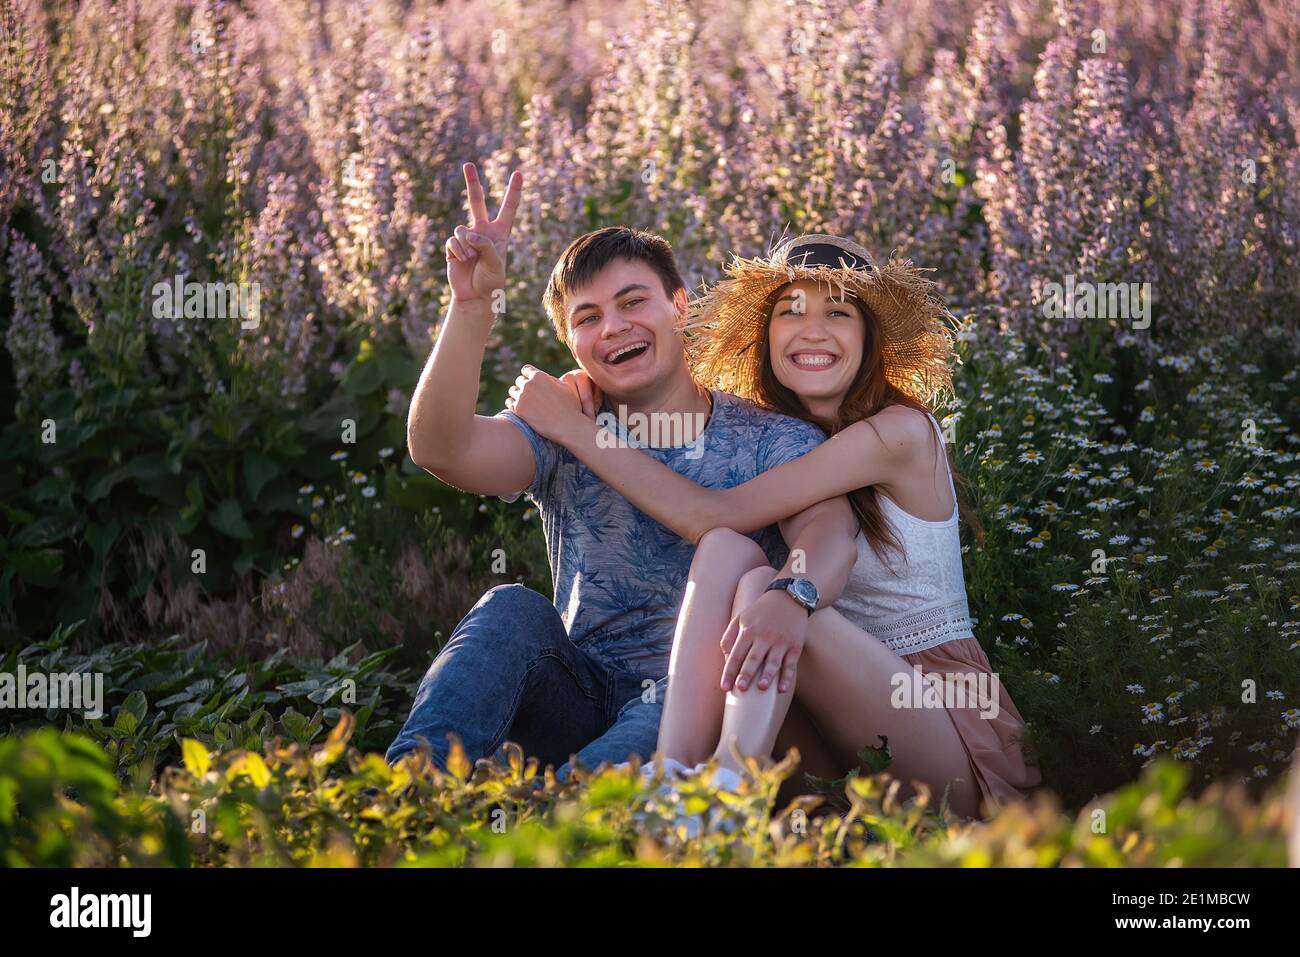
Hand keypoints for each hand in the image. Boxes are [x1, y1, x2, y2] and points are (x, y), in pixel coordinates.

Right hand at [445, 162, 521, 303]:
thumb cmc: (491, 282)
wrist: (474, 296)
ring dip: (466, 246)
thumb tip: (470, 234)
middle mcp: (483, 231)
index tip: (518, 173)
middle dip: (472, 182)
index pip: (508, 208)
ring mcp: (467, 237)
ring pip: (461, 229)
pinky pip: (452, 241)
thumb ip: (486, 246)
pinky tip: (461, 261)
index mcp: (500, 233)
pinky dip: (457, 251)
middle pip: (476, 201)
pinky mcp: (453, 246)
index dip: (513, 191)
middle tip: (468, 164)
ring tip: (471, 260)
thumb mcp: (496, 265)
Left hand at [505, 365, 594, 442]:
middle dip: (524, 386)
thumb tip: (543, 377)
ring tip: (526, 402)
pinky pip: (509, 402)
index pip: (526, 370)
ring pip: (512, 391)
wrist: (567, 425)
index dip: (529, 376)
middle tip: (530, 395)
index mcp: (540, 376)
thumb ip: (551, 380)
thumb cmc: (570, 406)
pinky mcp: (518, 409)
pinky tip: (521, 409)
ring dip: (517, 395)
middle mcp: (528, 384)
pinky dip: (513, 404)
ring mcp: (522, 396)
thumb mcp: (564, 387)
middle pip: (519, 380)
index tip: (532, 383)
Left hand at [719, 588, 808, 694]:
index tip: (724, 687)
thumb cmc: (761, 611)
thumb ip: (729, 637)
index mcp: (748, 631)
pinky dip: (787, 677)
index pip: (736, 654)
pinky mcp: (795, 645)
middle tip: (740, 688)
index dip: (729, 672)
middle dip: (746, 673)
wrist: (789, 597)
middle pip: (753, 658)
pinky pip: (791, 664)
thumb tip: (726, 659)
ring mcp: (781, 641)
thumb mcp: (740, 618)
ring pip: (773, 661)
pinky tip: (782, 689)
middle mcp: (764, 637)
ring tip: (761, 687)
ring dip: (767, 675)